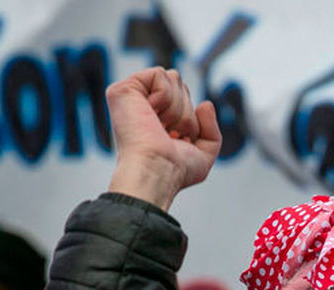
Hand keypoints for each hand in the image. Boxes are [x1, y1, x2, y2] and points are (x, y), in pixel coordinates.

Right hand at [106, 67, 221, 210]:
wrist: (158, 171)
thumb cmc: (175, 170)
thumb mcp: (204, 154)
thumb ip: (211, 130)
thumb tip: (205, 104)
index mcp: (156, 121)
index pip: (185, 98)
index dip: (190, 119)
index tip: (177, 141)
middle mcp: (142, 108)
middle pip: (181, 85)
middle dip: (185, 112)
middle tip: (170, 134)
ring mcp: (131, 99)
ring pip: (173, 78)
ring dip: (177, 108)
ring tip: (161, 127)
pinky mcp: (123, 90)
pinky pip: (159, 74)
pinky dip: (165, 97)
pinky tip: (151, 114)